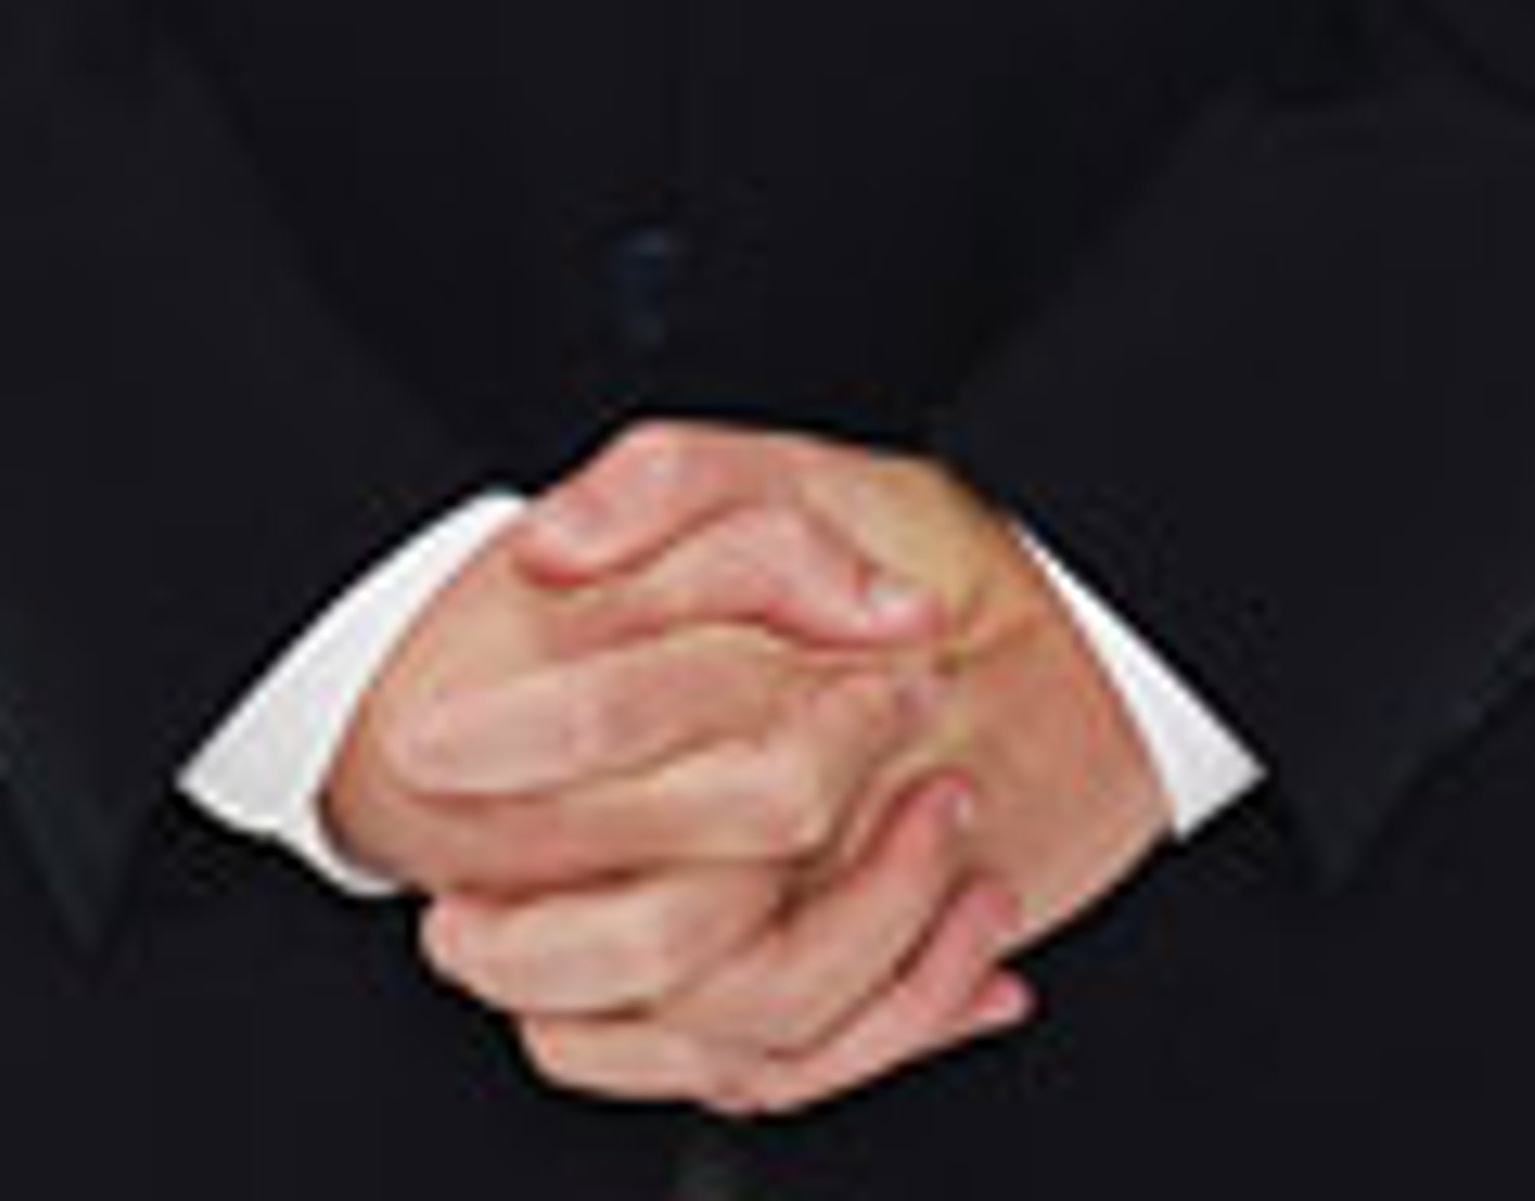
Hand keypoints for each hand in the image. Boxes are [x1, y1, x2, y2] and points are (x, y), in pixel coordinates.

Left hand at [388, 421, 1170, 1117]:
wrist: (1111, 642)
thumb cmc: (951, 547)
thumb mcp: (807, 469)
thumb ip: (672, 479)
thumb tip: (552, 546)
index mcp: (820, 671)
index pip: (649, 707)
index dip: (523, 734)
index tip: (424, 750)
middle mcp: (859, 800)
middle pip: (685, 913)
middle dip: (541, 928)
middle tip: (444, 913)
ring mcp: (893, 895)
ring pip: (739, 1022)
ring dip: (606, 1019)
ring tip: (508, 976)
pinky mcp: (920, 961)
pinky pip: (804, 1061)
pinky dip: (701, 1065)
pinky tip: (627, 1027)